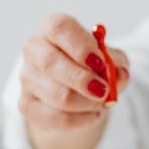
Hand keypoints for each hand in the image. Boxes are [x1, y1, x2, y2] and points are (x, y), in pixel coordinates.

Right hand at [18, 14, 129, 148]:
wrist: (75, 90)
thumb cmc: (92, 66)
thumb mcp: (111, 59)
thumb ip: (118, 64)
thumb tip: (121, 75)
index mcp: (53, 28)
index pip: (59, 28)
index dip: (80, 46)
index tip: (100, 62)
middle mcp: (34, 49)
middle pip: (50, 63)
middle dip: (82, 80)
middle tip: (104, 91)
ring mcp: (28, 78)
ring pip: (58, 96)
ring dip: (87, 103)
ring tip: (101, 102)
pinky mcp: (28, 105)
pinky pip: (57, 118)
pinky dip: (82, 120)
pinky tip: (92, 114)